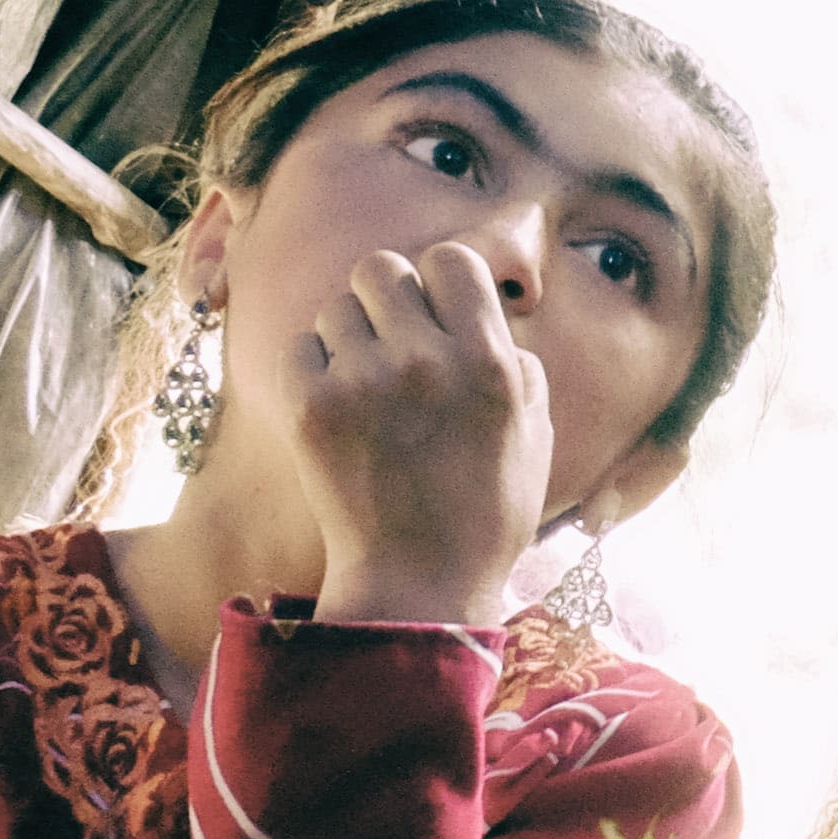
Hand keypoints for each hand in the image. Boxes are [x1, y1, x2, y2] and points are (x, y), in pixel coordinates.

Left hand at [291, 241, 555, 627]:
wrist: (420, 579)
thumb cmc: (485, 509)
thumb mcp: (534, 435)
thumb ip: (517, 363)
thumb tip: (488, 311)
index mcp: (491, 363)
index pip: (450, 259)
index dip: (441, 280)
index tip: (439, 312)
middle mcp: (428, 361)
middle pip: (382, 268)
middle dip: (387, 299)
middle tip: (393, 343)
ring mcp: (364, 381)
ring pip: (338, 308)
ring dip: (351, 338)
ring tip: (368, 388)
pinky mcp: (311, 406)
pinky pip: (303, 346)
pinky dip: (317, 370)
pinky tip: (341, 410)